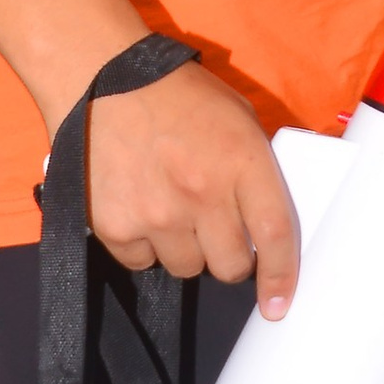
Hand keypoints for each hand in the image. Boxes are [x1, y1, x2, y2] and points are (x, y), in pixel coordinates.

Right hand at [86, 62, 301, 317]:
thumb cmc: (177, 95)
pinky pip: (141, 261)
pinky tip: (139, 206)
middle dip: (229, 257)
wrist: (102, 77)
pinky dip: (144, 244)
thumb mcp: (237, 117)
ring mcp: (157, 213)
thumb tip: (269, 220)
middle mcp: (203, 193)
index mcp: (243, 161)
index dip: (281, 278)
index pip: (275, 235)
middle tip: (216, 230)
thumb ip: (256, 167)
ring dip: (185, 248)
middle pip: (230, 267)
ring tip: (172, 207)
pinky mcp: (115, 225)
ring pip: (186, 268)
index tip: (278, 306)